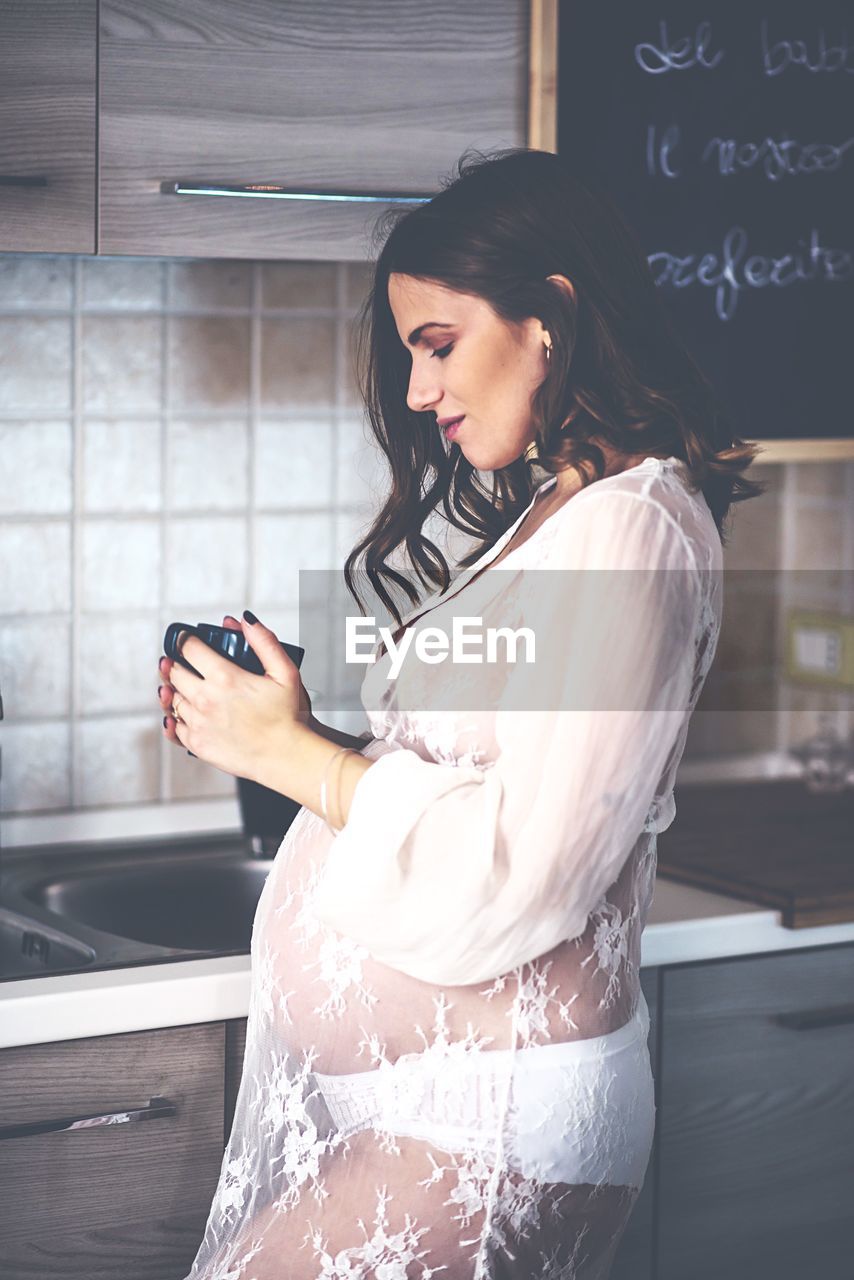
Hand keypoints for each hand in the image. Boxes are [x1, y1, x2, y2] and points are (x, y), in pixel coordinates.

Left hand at [157, 612, 312, 780]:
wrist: (287, 756)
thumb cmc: (289, 715)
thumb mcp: (285, 671)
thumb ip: (264, 642)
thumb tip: (244, 620)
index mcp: (224, 677)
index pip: (189, 648)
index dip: (185, 639)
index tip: (186, 639)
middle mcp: (205, 699)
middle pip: (174, 672)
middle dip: (175, 663)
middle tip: (180, 661)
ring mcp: (198, 723)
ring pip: (172, 698)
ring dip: (174, 689)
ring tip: (181, 685)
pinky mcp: (197, 744)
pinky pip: (174, 727)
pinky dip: (173, 717)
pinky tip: (179, 712)